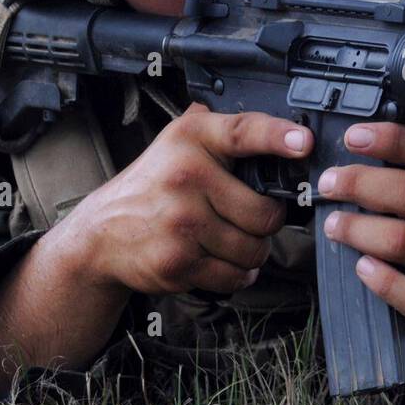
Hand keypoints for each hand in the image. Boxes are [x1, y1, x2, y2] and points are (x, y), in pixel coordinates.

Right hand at [39, 104, 309, 296]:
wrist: (101, 234)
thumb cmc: (153, 187)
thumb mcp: (178, 143)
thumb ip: (222, 132)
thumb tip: (282, 129)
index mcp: (192, 138)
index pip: (244, 131)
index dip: (278, 136)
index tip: (303, 141)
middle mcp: (186, 176)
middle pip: (265, 213)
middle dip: (266, 223)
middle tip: (250, 220)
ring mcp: (181, 221)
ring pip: (254, 249)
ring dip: (252, 252)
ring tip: (230, 240)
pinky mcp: (178, 261)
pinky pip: (234, 276)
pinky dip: (236, 275)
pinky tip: (218, 261)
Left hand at [317, 123, 404, 341]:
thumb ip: (388, 172)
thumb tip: (335, 148)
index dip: (393, 139)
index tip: (353, 137)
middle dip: (361, 183)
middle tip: (327, 184)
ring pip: (403, 239)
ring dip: (359, 230)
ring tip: (332, 226)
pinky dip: (384, 281)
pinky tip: (362, 268)